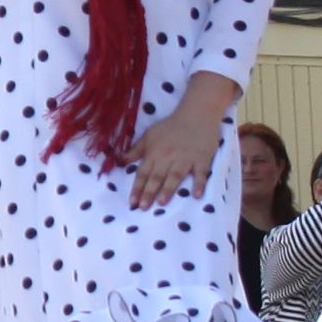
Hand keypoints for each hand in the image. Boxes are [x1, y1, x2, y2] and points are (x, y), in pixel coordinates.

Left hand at [126, 84, 236, 209]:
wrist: (196, 114)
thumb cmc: (171, 126)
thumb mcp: (149, 135)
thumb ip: (135, 150)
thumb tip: (119, 161)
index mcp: (154, 153)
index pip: (143, 172)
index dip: (137, 187)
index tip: (132, 202)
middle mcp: (168, 157)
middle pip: (157, 177)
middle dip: (149, 192)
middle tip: (143, 207)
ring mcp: (185, 158)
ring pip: (175, 176)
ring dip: (168, 189)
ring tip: (161, 202)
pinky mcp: (202, 159)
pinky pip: (200, 173)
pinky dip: (199, 183)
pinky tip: (196, 195)